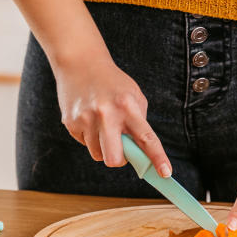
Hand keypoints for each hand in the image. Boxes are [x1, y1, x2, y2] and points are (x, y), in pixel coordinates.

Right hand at [53, 53, 170, 176]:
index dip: (157, 158)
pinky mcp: (70, 123)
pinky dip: (91, 138)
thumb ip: (139, 123)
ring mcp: (85, 119)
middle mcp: (106, 114)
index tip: (165, 173)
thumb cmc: (112, 83)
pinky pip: (85, 144)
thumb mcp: (134, 96)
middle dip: (120, 161)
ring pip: (98, 155)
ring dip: (104, 147)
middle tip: (122, 150)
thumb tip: (140, 153)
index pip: (146, 138)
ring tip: (103, 126)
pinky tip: (90, 119)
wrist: (80, 63)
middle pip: (114, 159)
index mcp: (127, 106)